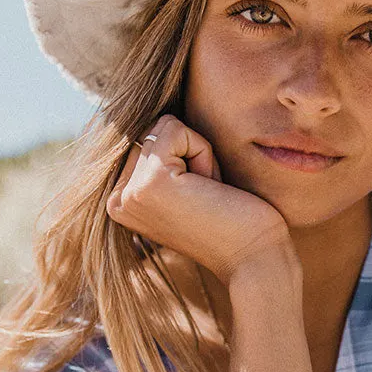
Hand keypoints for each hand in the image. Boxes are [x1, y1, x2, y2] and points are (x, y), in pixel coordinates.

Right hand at [106, 114, 294, 285]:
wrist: (255, 259)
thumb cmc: (233, 220)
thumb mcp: (185, 184)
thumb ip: (161, 157)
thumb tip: (156, 113)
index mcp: (120, 201)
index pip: (145, 139)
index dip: (183, 158)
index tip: (198, 199)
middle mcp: (116, 200)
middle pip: (152, 129)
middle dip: (189, 154)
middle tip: (205, 198)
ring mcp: (129, 193)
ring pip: (163, 127)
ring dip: (198, 155)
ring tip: (207, 195)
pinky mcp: (151, 182)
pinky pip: (176, 129)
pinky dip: (203, 153)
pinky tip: (210, 189)